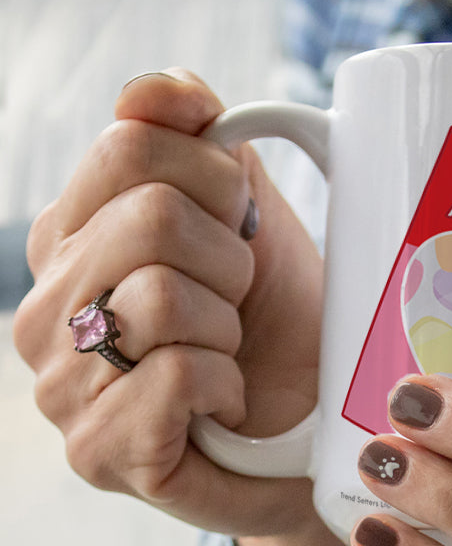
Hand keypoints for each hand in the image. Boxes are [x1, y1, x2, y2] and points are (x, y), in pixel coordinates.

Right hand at [15, 70, 355, 545]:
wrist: (311, 423)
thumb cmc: (276, 324)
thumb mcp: (248, 220)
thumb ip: (201, 143)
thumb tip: (170, 92)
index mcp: (69, 238)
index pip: (130, 146)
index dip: (217, 184)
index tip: (237, 230)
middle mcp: (46, 309)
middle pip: (151, 218)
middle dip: (229, 263)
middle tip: (237, 306)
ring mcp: (61, 386)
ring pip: (162, 298)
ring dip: (227, 329)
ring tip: (228, 358)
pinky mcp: (98, 454)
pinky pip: (174, 374)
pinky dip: (224, 384)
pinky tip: (222, 403)